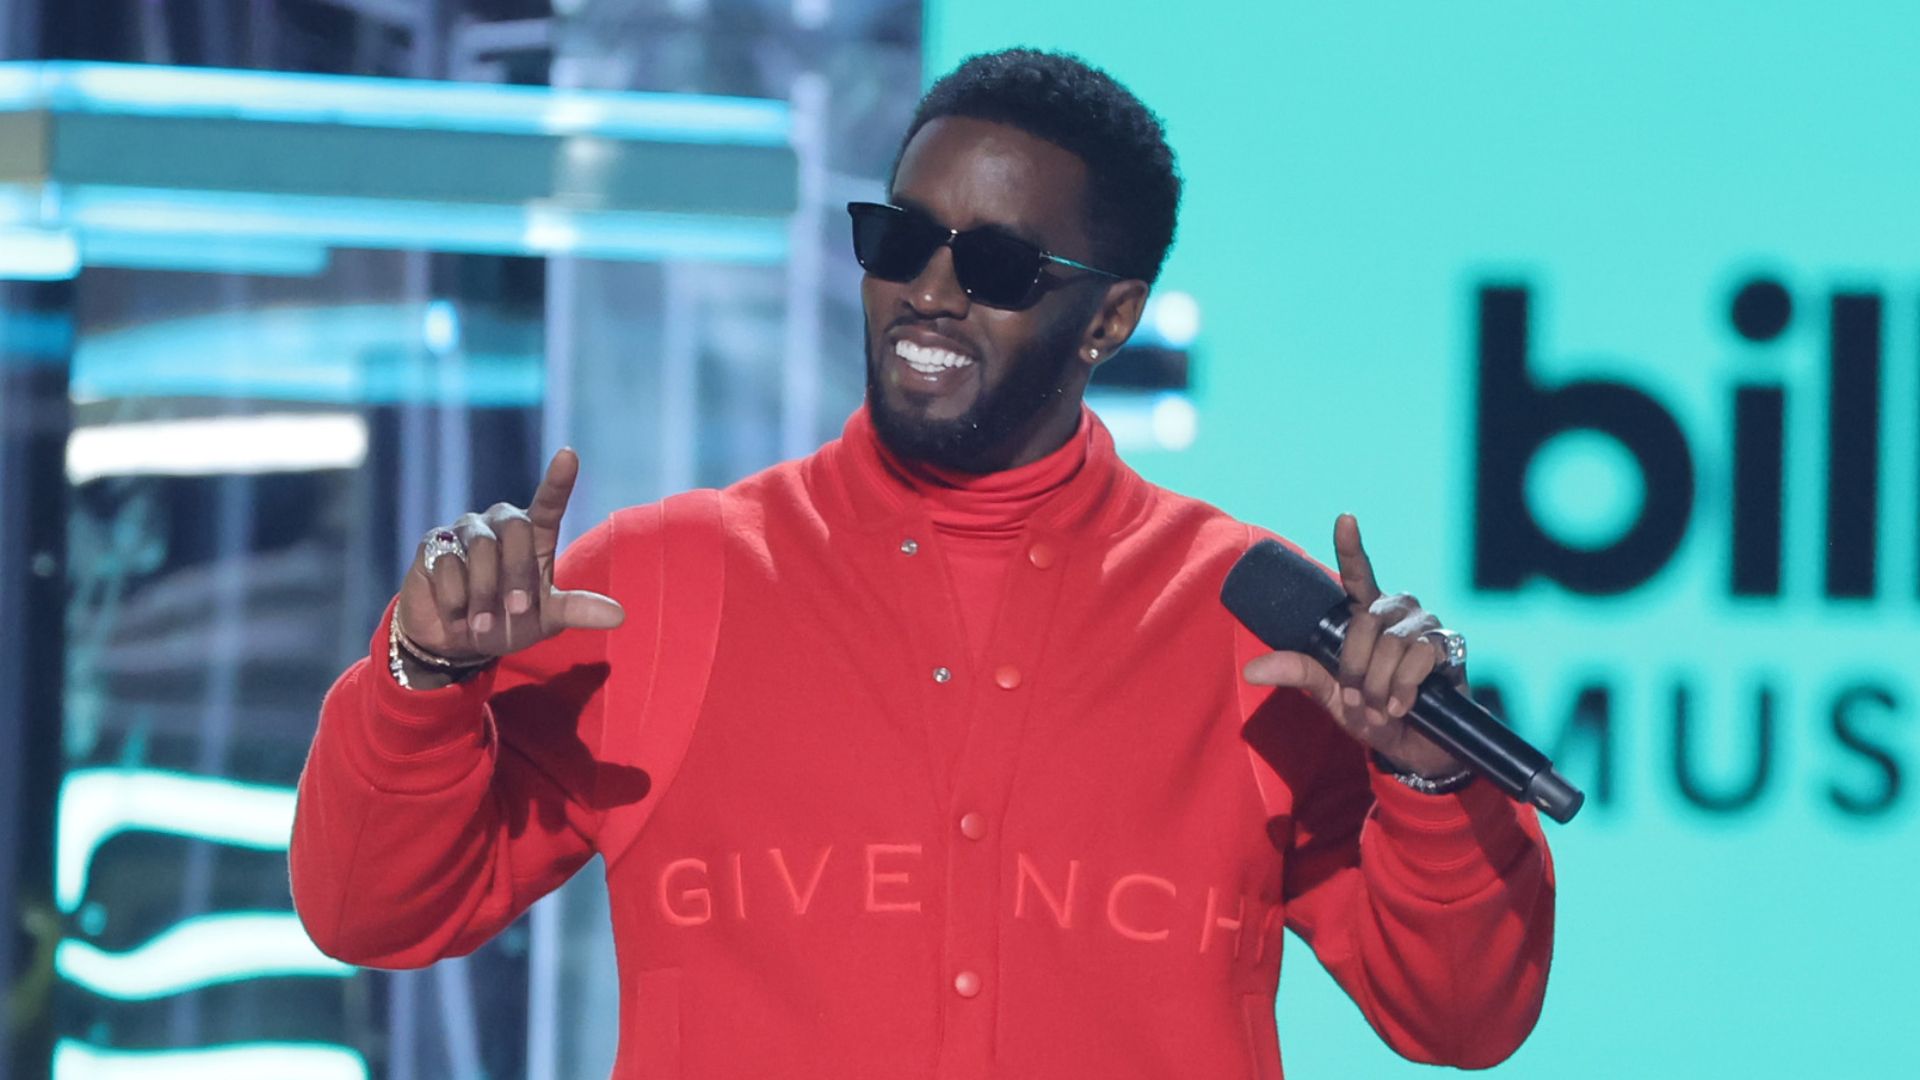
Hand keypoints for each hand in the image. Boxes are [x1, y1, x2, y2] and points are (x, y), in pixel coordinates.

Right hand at [395, 449, 623, 673]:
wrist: (455, 641)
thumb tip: (621, 616)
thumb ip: (577, 610)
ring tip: (482, 623)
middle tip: (516, 611)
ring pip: (481, 548)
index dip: (558, 480)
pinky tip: (456, 614)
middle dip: (517, 574)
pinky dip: (456, 599)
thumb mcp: (546, 620)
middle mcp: (502, 524)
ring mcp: (466, 530)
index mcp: (535, 536)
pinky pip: (447, 565)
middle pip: (517, 529)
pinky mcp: (433, 543)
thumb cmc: (508, 623)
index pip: (549, 502)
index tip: (569, 455)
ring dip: (484, 593)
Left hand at [1241, 514, 1465, 778]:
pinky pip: (1419, 656)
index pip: (1359, 572)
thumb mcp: (1331, 696)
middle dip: (1356, 671)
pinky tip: (1404, 706)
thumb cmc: (1372, 714)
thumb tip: (1250, 670)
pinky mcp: (1449, 645)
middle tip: (1360, 700)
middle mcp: (1397, 611)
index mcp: (1367, 614)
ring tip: (1383, 707)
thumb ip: (1300, 674)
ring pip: (1390, 644)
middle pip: (1363, 625)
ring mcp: (1425, 625)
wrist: (1416, 747)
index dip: (1352, 545)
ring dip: (1380, 685)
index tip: (1345, 518)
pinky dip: (1404, 688)